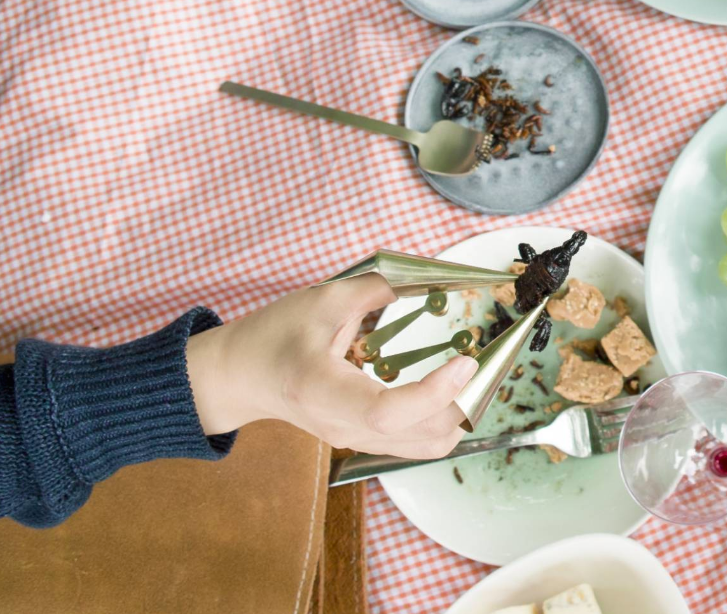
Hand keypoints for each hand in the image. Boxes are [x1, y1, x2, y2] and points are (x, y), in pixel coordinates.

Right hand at [185, 273, 477, 457]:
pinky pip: (418, 443)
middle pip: (421, 436)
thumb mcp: (321, 300)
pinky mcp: (364, 441)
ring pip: (427, 447)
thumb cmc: (272, 336)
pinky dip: (447, 418)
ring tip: (477, 372)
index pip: (387, 411)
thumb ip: (378, 289)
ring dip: (462, 413)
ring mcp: (354, 440)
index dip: (434, 393)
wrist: (239, 377)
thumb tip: (431, 278)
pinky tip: (455, 385)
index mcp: (322, 391)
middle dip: (465, 402)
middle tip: (487, 359)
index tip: (466, 362)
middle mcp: (342, 427)